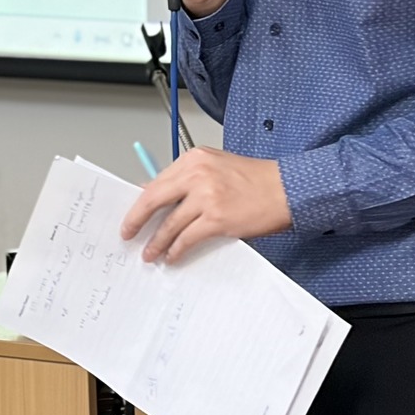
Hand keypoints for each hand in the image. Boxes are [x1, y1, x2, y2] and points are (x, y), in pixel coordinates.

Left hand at [120, 148, 291, 264]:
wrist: (286, 188)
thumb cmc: (255, 178)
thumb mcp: (216, 166)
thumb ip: (187, 177)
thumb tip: (157, 193)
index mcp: (194, 158)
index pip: (156, 181)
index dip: (140, 202)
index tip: (132, 214)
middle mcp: (197, 174)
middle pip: (154, 199)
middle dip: (137, 220)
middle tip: (127, 234)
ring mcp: (206, 197)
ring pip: (169, 223)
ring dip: (156, 242)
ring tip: (149, 253)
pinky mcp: (217, 219)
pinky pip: (186, 238)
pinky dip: (176, 250)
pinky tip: (172, 256)